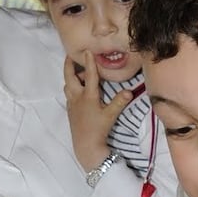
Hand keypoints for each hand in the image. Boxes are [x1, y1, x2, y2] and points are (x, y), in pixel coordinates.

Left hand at [64, 51, 132, 168]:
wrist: (85, 145)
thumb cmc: (98, 129)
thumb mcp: (111, 115)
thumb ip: (119, 102)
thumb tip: (129, 91)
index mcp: (88, 96)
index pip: (89, 75)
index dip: (89, 62)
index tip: (87, 50)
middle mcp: (77, 97)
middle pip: (70, 77)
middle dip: (69, 65)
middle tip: (70, 56)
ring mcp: (72, 104)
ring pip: (68, 85)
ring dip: (71, 77)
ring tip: (79, 73)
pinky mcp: (70, 111)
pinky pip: (69, 94)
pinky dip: (72, 87)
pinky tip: (78, 90)